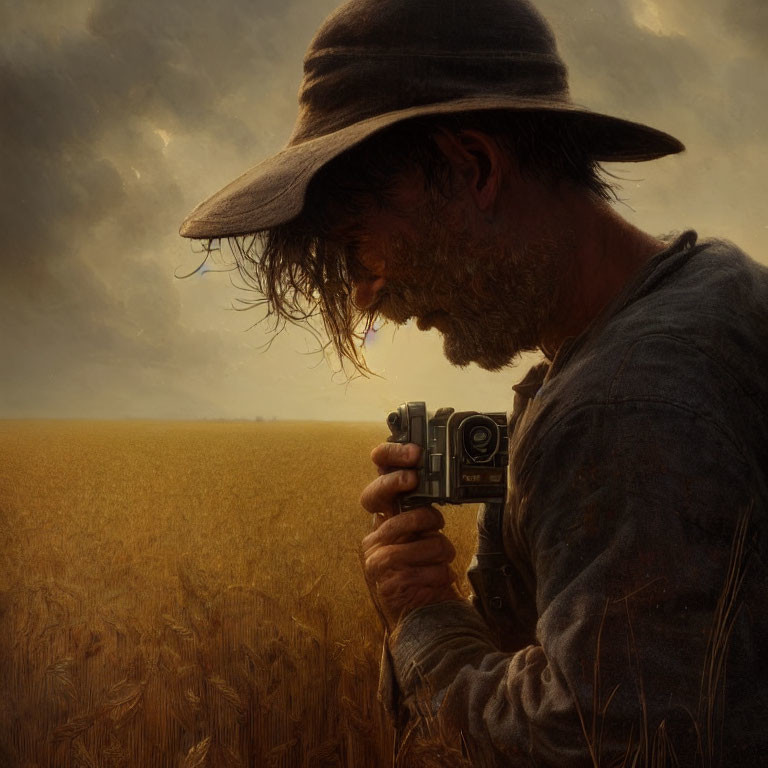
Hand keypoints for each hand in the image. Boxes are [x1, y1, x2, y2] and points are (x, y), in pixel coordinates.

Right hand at [360, 442, 461, 630]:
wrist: (426, 610)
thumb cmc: (428, 565)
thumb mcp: (426, 531)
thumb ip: (423, 507)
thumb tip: (438, 481)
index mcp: (386, 518)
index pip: (379, 479)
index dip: (391, 460)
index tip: (415, 456)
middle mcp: (376, 535)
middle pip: (381, 502)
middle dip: (409, 501)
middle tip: (430, 509)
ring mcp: (376, 559)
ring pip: (416, 539)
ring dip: (439, 548)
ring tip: (444, 557)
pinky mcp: (387, 582)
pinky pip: (423, 569)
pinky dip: (440, 573)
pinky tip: (441, 577)